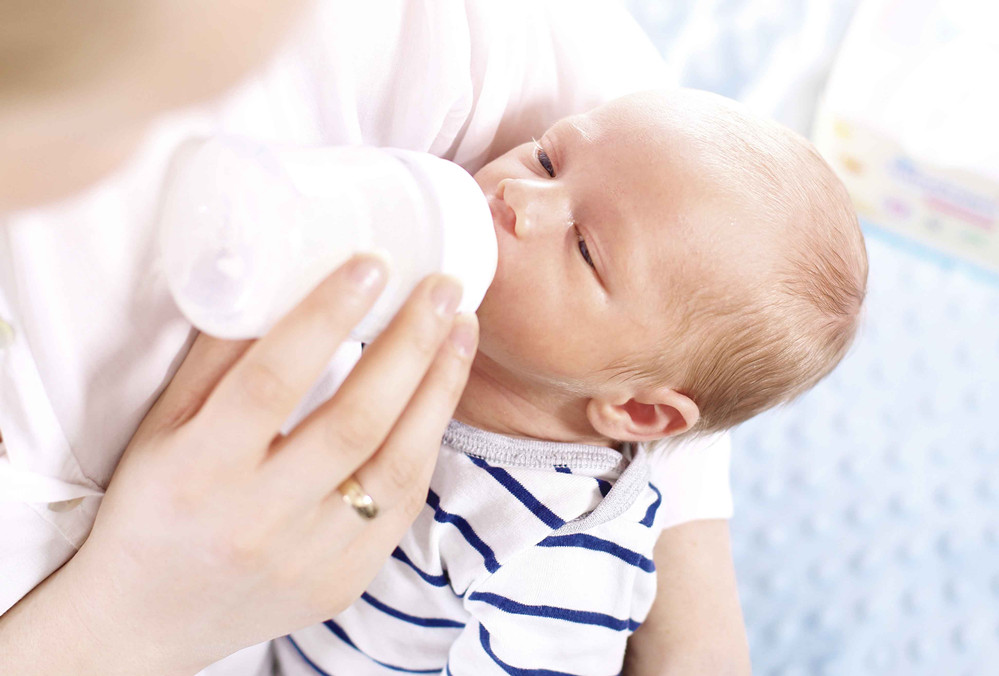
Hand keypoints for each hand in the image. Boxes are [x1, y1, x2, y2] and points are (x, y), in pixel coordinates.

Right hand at [37, 255, 475, 674]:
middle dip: (410, 345)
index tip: (372, 264)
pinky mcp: (343, 583)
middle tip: (444, 288)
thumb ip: (217, 358)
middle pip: (354, 422)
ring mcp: (307, 559)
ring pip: (396, 468)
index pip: (272, 381)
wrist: (149, 618)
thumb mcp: (162, 428)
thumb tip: (271, 278)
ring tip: (461, 332)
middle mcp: (257, 519)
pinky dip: (426, 445)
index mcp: (199, 470)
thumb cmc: (154, 507)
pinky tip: (438, 397)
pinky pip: (401, 508)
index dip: (325, 317)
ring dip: (439, 391)